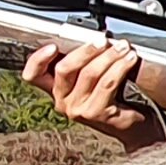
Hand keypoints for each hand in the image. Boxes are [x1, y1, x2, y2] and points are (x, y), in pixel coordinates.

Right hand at [23, 39, 163, 146]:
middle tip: (103, 40)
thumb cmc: (113, 98)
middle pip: (64, 69)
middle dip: (85, 50)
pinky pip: (108, 83)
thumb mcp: (92, 79)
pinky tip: (130, 60)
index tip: (52, 46)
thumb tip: (93, 38)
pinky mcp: (96, 113)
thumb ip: (84, 62)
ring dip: (109, 56)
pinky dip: (120, 67)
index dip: (37, 59)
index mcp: (56, 90)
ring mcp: (78, 110)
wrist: (132, 126)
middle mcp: (62, 102)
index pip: (33, 76)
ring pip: (90, 74)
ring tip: (123, 48)